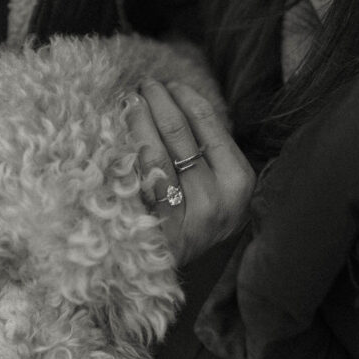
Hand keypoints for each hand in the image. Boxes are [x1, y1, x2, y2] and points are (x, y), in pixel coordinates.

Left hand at [123, 79, 255, 265]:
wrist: (171, 274)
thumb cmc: (194, 218)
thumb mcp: (216, 185)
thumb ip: (207, 150)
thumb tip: (176, 98)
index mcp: (239, 181)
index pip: (208, 124)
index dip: (184, 97)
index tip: (169, 84)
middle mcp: (218, 200)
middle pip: (179, 133)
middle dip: (158, 101)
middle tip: (143, 85)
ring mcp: (189, 218)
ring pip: (157, 152)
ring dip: (138, 118)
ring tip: (129, 100)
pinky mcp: (160, 231)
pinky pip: (141, 179)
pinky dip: (129, 151)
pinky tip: (119, 134)